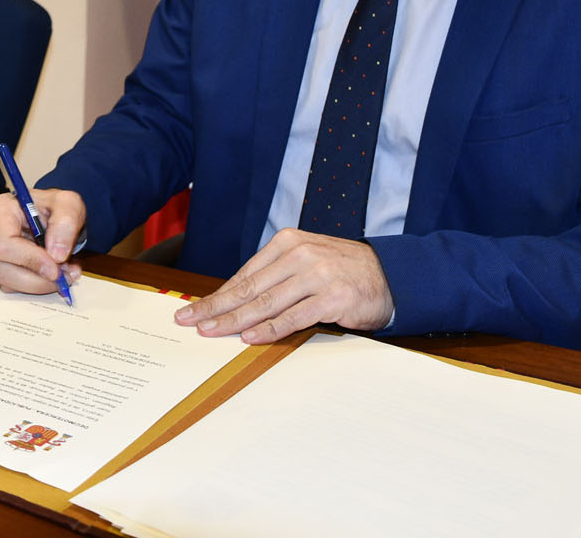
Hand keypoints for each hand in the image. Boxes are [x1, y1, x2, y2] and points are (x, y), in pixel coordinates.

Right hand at [0, 187, 84, 295]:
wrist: (50, 215)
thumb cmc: (53, 206)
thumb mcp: (68, 204)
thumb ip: (66, 223)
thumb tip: (57, 254)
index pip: (4, 244)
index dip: (30, 260)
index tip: (55, 268)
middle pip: (4, 270)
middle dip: (39, 279)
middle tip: (66, 274)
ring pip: (10, 283)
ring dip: (41, 283)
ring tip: (64, 269)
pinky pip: (15, 287)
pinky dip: (37, 285)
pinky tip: (52, 271)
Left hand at [174, 228, 394, 343]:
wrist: (391, 275)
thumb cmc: (342, 271)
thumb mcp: (306, 262)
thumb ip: (275, 276)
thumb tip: (234, 300)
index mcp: (288, 242)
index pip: (244, 274)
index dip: (216, 294)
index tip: (193, 308)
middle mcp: (300, 255)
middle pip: (248, 288)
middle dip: (215, 307)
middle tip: (189, 320)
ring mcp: (316, 276)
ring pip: (265, 303)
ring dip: (234, 321)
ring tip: (210, 332)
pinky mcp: (332, 298)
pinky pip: (293, 317)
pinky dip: (269, 330)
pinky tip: (249, 339)